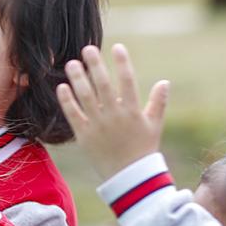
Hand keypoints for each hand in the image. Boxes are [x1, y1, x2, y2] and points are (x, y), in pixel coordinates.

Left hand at [56, 44, 169, 179]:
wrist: (129, 178)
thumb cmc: (143, 150)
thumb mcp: (154, 125)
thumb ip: (158, 103)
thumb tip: (165, 82)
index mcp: (133, 111)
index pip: (128, 81)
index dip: (122, 63)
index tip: (117, 47)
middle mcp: (114, 116)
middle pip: (103, 85)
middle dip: (96, 65)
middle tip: (88, 48)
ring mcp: (97, 125)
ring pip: (85, 97)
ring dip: (78, 78)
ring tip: (71, 63)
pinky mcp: (84, 136)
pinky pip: (73, 114)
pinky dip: (67, 100)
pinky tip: (61, 86)